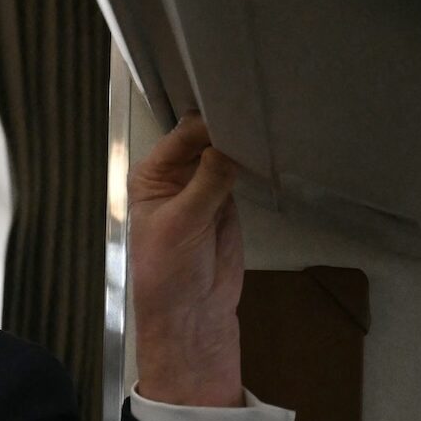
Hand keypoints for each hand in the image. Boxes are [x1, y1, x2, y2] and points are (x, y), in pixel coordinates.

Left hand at [129, 113, 245, 406]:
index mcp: (151, 176)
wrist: (192, 313)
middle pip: (203, 139)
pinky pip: (239, 172)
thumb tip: (226, 142)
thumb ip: (207, 181)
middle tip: (260, 108)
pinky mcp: (227, 201)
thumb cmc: (170, 269)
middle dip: (226, 126)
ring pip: (223, 153)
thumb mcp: (183, 222)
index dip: (207, 122)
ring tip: (269, 121)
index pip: (181, 137)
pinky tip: (270, 145)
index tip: (237, 107)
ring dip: (241, 141)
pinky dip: (252, 161)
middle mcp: (174, 175)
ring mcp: (202, 186)